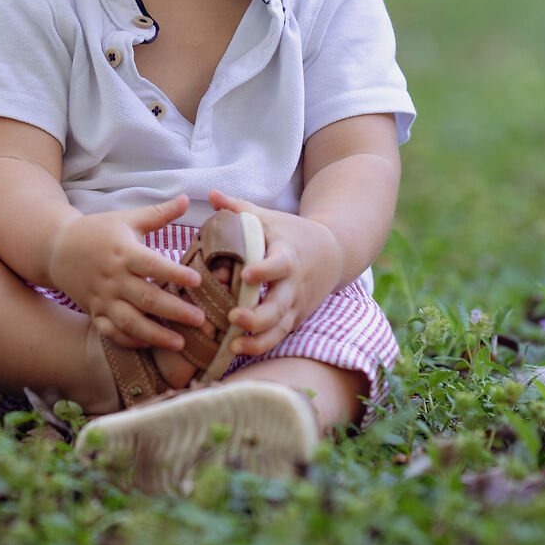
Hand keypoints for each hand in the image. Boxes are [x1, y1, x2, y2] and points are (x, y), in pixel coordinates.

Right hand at [44, 196, 206, 352]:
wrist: (57, 248)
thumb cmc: (98, 231)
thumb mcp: (127, 218)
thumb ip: (158, 213)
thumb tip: (186, 197)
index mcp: (124, 252)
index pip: (152, 265)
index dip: (175, 274)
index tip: (198, 280)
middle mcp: (113, 278)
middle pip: (146, 298)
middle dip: (174, 311)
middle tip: (201, 320)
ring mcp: (103, 298)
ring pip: (129, 321)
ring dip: (155, 335)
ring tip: (181, 344)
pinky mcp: (94, 312)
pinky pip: (111, 332)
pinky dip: (129, 341)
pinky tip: (150, 345)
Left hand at [207, 191, 345, 356]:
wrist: (333, 253)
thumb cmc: (291, 232)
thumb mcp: (269, 218)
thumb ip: (239, 208)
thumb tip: (211, 194)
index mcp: (287, 256)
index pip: (278, 264)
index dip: (264, 270)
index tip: (246, 274)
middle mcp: (293, 285)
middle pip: (279, 306)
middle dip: (257, 316)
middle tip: (233, 318)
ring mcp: (295, 305)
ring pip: (279, 328)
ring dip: (258, 340)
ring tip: (232, 346)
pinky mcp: (294, 319)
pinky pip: (279, 337)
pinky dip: (261, 346)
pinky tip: (237, 350)